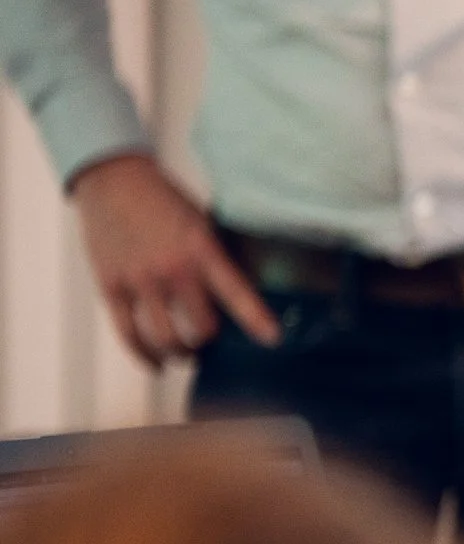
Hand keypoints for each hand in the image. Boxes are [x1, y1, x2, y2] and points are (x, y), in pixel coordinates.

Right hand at [71, 153, 278, 365]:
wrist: (113, 179)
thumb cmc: (165, 202)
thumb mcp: (203, 222)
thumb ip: (218, 257)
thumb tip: (242, 295)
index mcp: (202, 249)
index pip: (237, 292)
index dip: (256, 319)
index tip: (273, 340)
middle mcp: (172, 269)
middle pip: (202, 328)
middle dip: (210, 342)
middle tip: (211, 343)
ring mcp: (139, 280)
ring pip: (165, 339)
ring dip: (180, 355)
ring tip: (186, 356)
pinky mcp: (111, 287)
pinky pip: (128, 334)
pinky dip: (144, 356)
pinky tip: (156, 364)